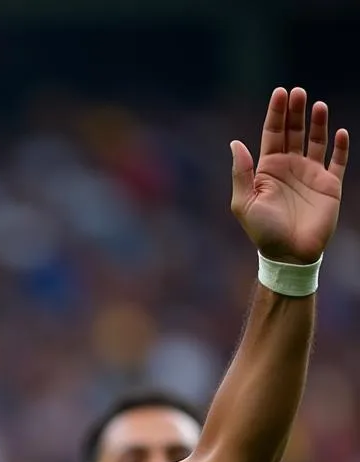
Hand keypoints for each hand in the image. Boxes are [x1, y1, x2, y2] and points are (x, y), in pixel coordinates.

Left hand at [231, 87, 348, 262]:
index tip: (280, 92)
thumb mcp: (244, 203)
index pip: (272, 134)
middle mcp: (290, 168)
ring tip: (318, 104)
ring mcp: (311, 174)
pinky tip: (340, 131)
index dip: (275, 113)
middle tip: (298, 92)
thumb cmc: (263, 232)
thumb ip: (241, 173)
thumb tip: (235, 143)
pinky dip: (341, 146)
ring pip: (316, 140)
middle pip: (294, 132)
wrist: (289, 254)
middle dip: (295, 111)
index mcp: (268, 170)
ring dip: (317, 122)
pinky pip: (339, 160)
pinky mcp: (330, 185)